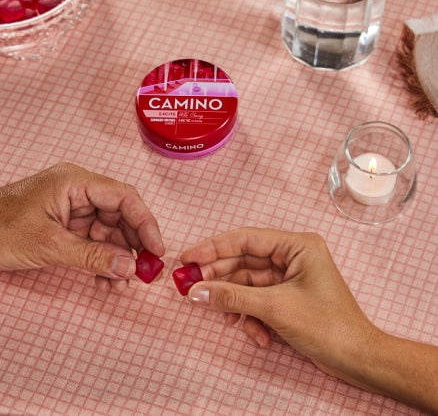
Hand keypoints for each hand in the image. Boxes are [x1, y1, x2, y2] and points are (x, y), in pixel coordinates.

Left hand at [0, 162, 163, 291]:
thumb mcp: (49, 245)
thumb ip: (92, 256)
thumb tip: (129, 267)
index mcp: (76, 182)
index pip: (124, 197)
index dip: (146, 222)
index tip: (156, 249)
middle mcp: (79, 192)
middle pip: (121, 216)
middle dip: (133, 245)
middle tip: (144, 272)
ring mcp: (74, 209)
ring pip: (110, 233)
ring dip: (118, 259)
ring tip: (121, 284)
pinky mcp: (68, 225)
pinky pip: (95, 242)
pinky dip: (102, 261)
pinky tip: (105, 281)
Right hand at [180, 227, 437, 412]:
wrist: (357, 360)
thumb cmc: (326, 326)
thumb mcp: (274, 308)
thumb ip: (232, 297)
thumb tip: (195, 292)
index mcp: (297, 245)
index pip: (246, 239)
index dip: (213, 247)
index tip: (187, 258)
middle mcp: (292, 255)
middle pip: (244, 261)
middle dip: (220, 279)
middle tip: (191, 288)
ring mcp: (289, 276)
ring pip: (248, 283)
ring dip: (236, 303)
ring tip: (226, 319)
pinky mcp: (286, 295)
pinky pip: (258, 299)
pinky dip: (252, 316)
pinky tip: (256, 334)